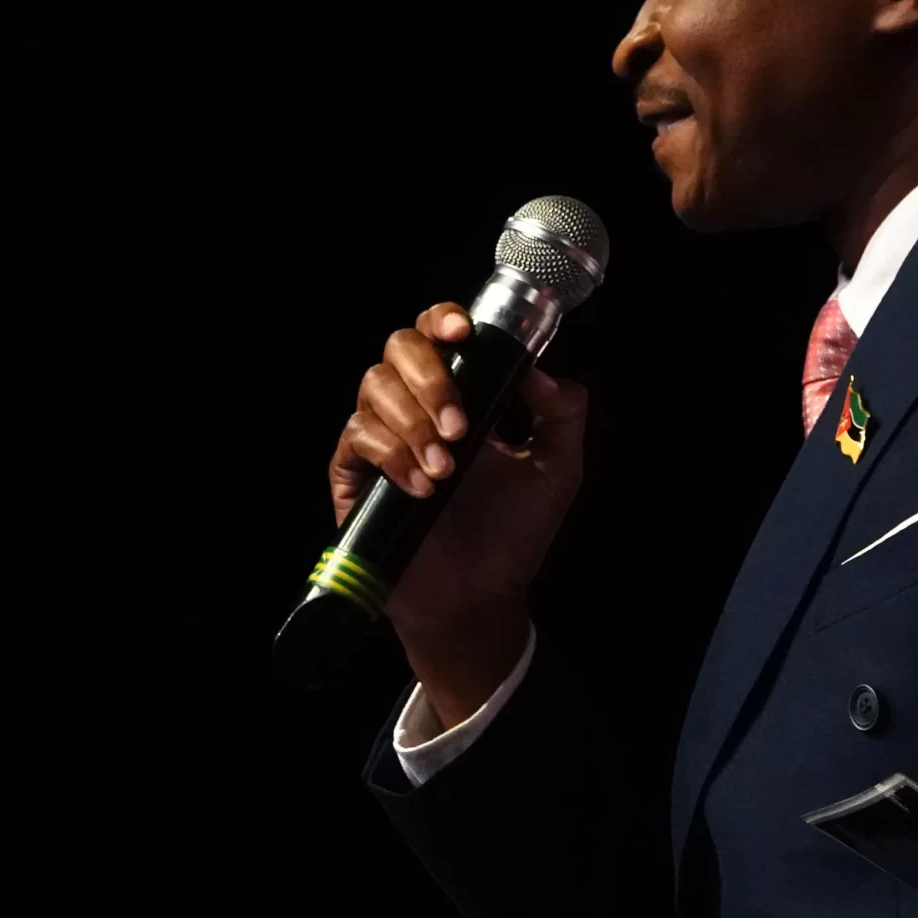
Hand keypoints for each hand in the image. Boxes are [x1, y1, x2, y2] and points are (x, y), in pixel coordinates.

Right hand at [330, 301, 588, 720]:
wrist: (479, 598)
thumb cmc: (514, 534)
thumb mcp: (559, 470)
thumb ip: (563, 414)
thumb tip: (540, 370)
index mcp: (463, 395)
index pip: (439, 333)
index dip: (444, 319)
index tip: (464, 334)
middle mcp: (417, 406)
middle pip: (399, 346)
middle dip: (431, 377)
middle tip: (463, 428)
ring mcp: (382, 437)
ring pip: (375, 386)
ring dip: (415, 421)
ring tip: (448, 468)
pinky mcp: (354, 474)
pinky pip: (358, 438)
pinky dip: (394, 456)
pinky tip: (424, 487)